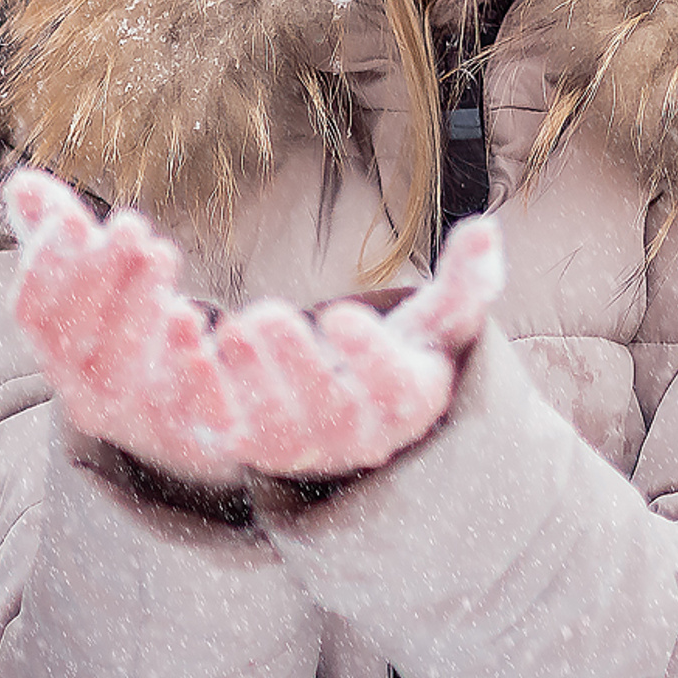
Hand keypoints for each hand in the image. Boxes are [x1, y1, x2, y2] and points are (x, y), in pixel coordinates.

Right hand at [3, 168, 241, 483]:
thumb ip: (58, 229)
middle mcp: (86, 394)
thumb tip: (22, 183)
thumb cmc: (127, 327)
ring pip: (123, 377)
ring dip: (138, 312)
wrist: (186, 418)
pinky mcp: (190, 436)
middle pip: (75, 344)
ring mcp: (134, 421)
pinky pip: (184, 417)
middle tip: (133, 225)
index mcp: (57, 353)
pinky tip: (200, 325)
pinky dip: (190, 375)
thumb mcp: (94, 276)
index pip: (31, 316)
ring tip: (164, 254)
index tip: (72, 219)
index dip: (43, 268)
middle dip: (100, 279)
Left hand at [215, 217, 505, 479]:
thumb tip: (486, 228)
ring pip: (274, 431)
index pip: (394, 390)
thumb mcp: (441, 317)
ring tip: (234, 326)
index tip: (341, 312)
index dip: (368, 355)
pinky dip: (204, 394)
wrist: (357, 409)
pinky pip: (224, 430)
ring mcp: (302, 448)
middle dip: (298, 365)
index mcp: (405, 402)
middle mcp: (356, 438)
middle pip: (328, 412)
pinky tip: (190, 343)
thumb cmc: (403, 352)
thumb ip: (467, 277)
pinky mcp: (252, 446)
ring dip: (249, 381)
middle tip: (267, 314)